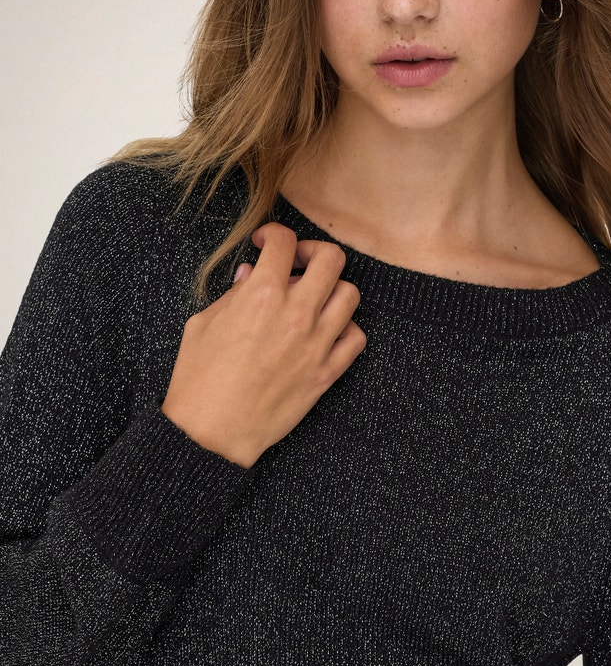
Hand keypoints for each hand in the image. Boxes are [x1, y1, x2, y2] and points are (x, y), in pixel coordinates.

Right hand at [161, 223, 365, 466]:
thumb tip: (252, 274)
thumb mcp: (203, 324)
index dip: (273, 234)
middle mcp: (296, 313)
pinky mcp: (327, 373)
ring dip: (332, 289)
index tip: (265, 243)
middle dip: (313, 252)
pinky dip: (345, 328)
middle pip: (331, 259)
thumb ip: (233, 294)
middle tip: (296, 262)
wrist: (212, 432)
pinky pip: (356, 337)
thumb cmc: (199, 379)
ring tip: (312, 298)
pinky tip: (325, 331)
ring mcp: (317, 343)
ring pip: (350, 295)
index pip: (284, 242)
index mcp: (261, 295)